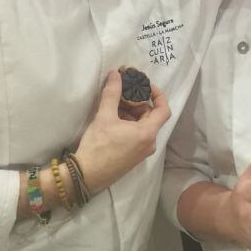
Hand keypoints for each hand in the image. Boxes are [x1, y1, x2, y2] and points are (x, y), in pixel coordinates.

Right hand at [74, 71, 170, 193]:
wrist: (86, 175)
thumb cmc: (98, 146)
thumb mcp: (104, 116)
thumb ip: (112, 93)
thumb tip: (116, 74)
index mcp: (148, 133)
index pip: (163, 110)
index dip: (158, 95)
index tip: (145, 85)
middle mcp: (149, 143)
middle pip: (151, 116)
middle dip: (137, 102)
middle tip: (122, 93)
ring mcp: (141, 152)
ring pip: (142, 125)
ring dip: (130, 113)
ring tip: (113, 105)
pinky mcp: (133, 157)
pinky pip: (136, 135)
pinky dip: (128, 124)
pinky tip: (112, 119)